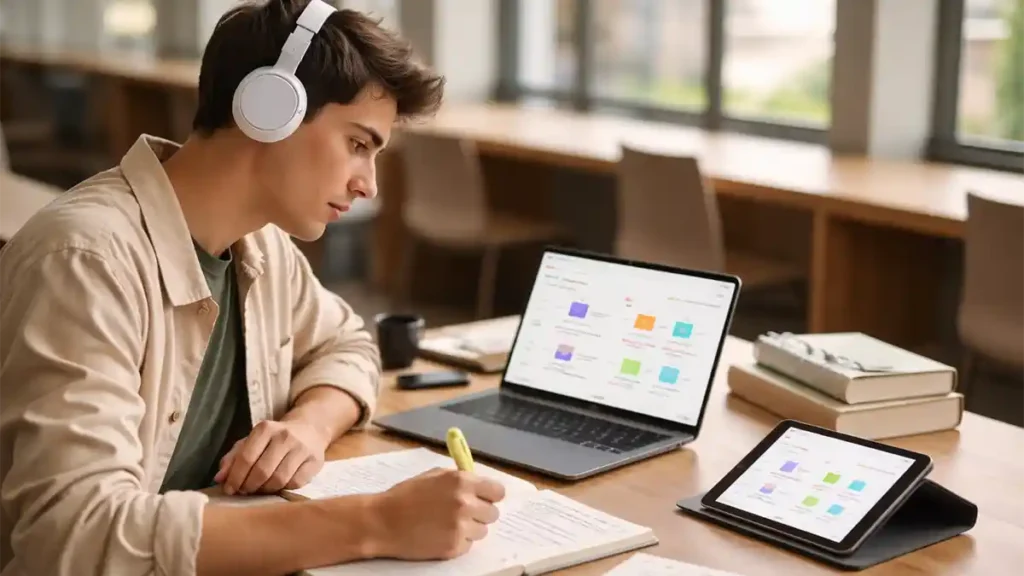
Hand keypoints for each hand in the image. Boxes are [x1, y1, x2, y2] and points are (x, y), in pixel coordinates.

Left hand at [214, 420, 327, 494]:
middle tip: (245, 490)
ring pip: (278, 480)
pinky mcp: (315, 462)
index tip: (230, 489)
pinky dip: (283, 489)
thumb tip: (219, 478)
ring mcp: (302, 449)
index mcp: (265, 428)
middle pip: (262, 471)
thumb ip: (233, 458)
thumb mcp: (251, 442)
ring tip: (260, 488)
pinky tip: (278, 485)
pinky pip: (295, 484)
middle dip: (249, 486)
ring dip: (265, 490)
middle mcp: (285, 436)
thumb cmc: (273, 439)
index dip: (235, 477)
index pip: (246, 458)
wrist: (309, 429)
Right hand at [370, 468, 505, 559]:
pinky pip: (468, 546)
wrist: (382, 522)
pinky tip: (440, 535)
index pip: (498, 491)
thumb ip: (459, 479)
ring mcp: (460, 527)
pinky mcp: (453, 548)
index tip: (484, 499)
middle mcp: (465, 504)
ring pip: (482, 531)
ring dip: (470, 529)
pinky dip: (458, 542)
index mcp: (461, 482)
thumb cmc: (405, 496)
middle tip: (464, 514)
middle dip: (480, 513)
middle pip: (493, 513)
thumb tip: (480, 484)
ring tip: (447, 524)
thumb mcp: (434, 476)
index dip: (490, 495)